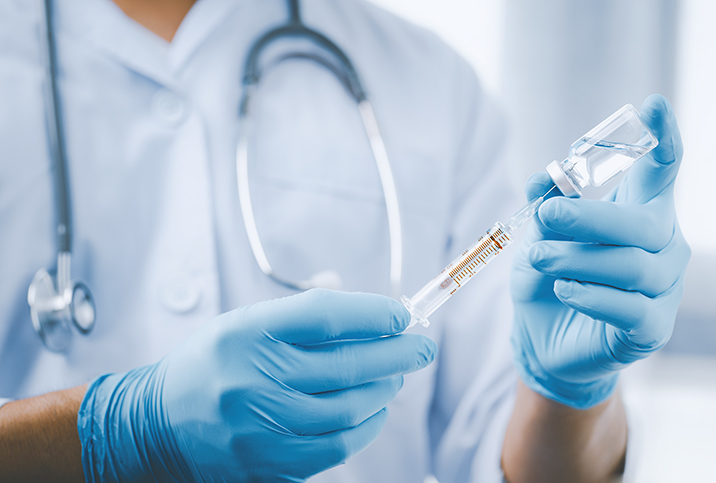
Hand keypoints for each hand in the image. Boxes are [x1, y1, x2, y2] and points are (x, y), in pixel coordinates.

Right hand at [77, 289, 435, 481]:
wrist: (159, 422)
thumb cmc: (213, 363)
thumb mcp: (246, 322)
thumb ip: (304, 315)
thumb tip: (372, 313)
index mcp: (246, 333)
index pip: (326, 316)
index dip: (373, 314)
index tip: (401, 314)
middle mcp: (253, 379)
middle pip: (347, 365)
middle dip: (397, 353)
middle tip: (421, 346)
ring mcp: (260, 427)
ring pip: (349, 410)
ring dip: (385, 390)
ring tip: (396, 376)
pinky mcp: (269, 463)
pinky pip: (336, 447)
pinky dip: (366, 426)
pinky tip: (374, 410)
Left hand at [510, 94, 689, 408]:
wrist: (543, 337)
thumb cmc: (548, 277)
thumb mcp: (537, 236)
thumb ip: (544, 206)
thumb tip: (545, 177)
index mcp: (639, 213)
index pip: (662, 173)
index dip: (664, 140)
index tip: (653, 106)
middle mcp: (661, 246)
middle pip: (644, 224)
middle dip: (590, 218)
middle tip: (546, 217)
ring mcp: (662, 289)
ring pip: (632, 266)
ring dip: (576, 259)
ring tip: (538, 258)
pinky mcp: (649, 328)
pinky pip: (628, 308)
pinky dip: (589, 295)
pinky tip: (563, 290)